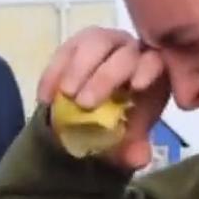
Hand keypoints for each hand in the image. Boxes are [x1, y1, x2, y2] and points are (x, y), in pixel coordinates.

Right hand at [37, 26, 169, 171]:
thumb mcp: (131, 136)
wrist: (93, 113)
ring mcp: (101, 41)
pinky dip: (52, 75)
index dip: (146, 70)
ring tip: (64, 94)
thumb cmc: (122, 118)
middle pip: (121, 52)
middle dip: (103, 77)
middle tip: (84, 102)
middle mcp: (129, 48)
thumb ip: (136, 147)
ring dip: (77, 69)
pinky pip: (63, 52)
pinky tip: (44, 97)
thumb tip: (139, 157)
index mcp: (151, 68)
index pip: (154, 62)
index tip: (135, 88)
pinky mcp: (74, 44)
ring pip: (92, 43)